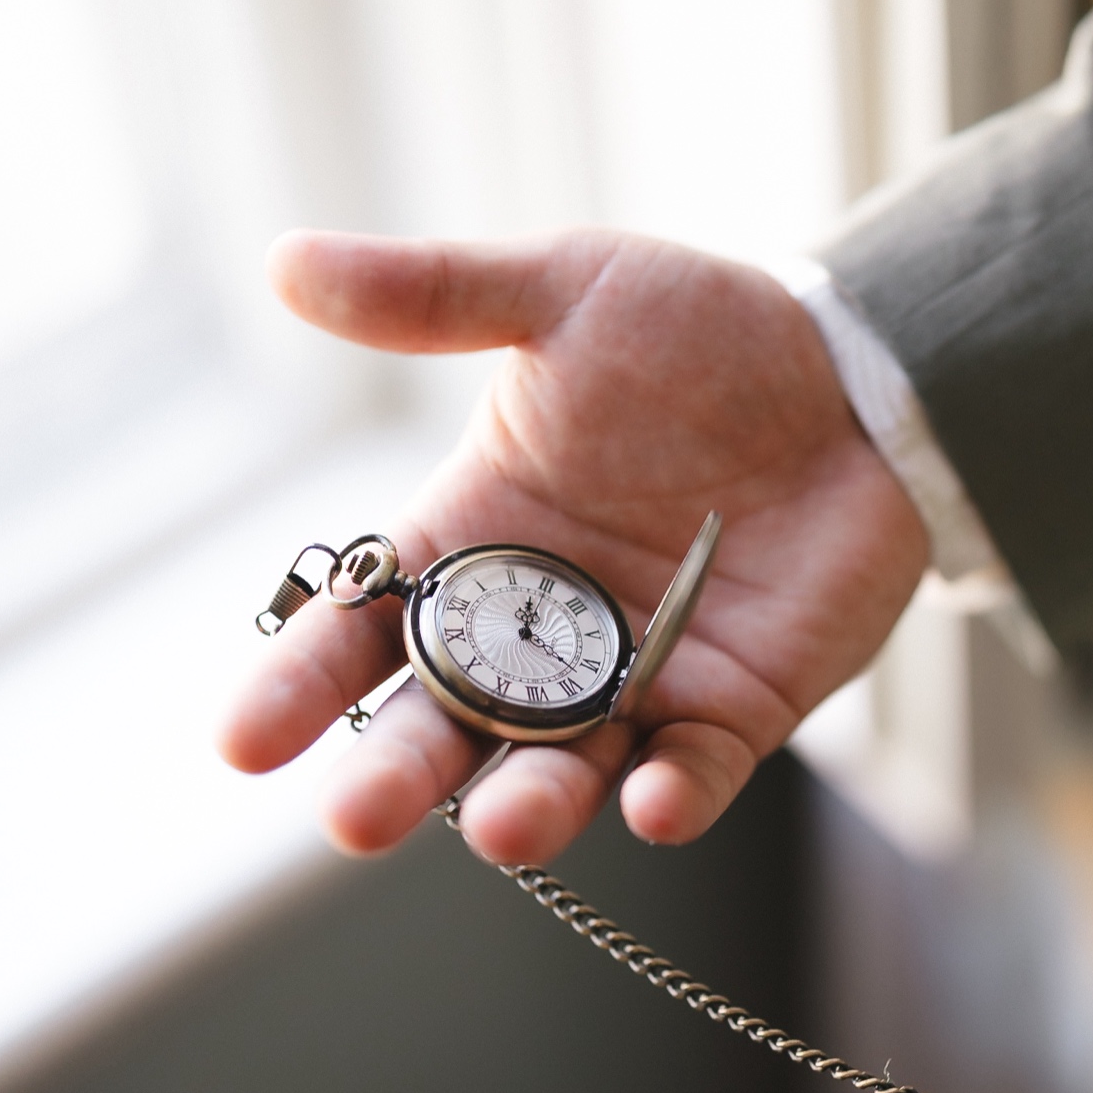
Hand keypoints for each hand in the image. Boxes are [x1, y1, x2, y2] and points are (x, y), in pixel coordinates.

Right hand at [217, 229, 927, 862]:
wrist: (852, 372)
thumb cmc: (700, 333)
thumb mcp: (564, 293)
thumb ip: (434, 296)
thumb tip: (286, 263)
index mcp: (476, 542)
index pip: (366, 628)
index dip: (303, 685)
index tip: (240, 742)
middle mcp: (541, 632)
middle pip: (449, 725)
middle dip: (399, 775)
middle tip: (354, 820)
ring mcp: (638, 678)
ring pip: (564, 768)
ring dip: (530, 807)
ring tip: (503, 829)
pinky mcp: (736, 705)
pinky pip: (696, 768)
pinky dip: (672, 795)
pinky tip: (649, 806)